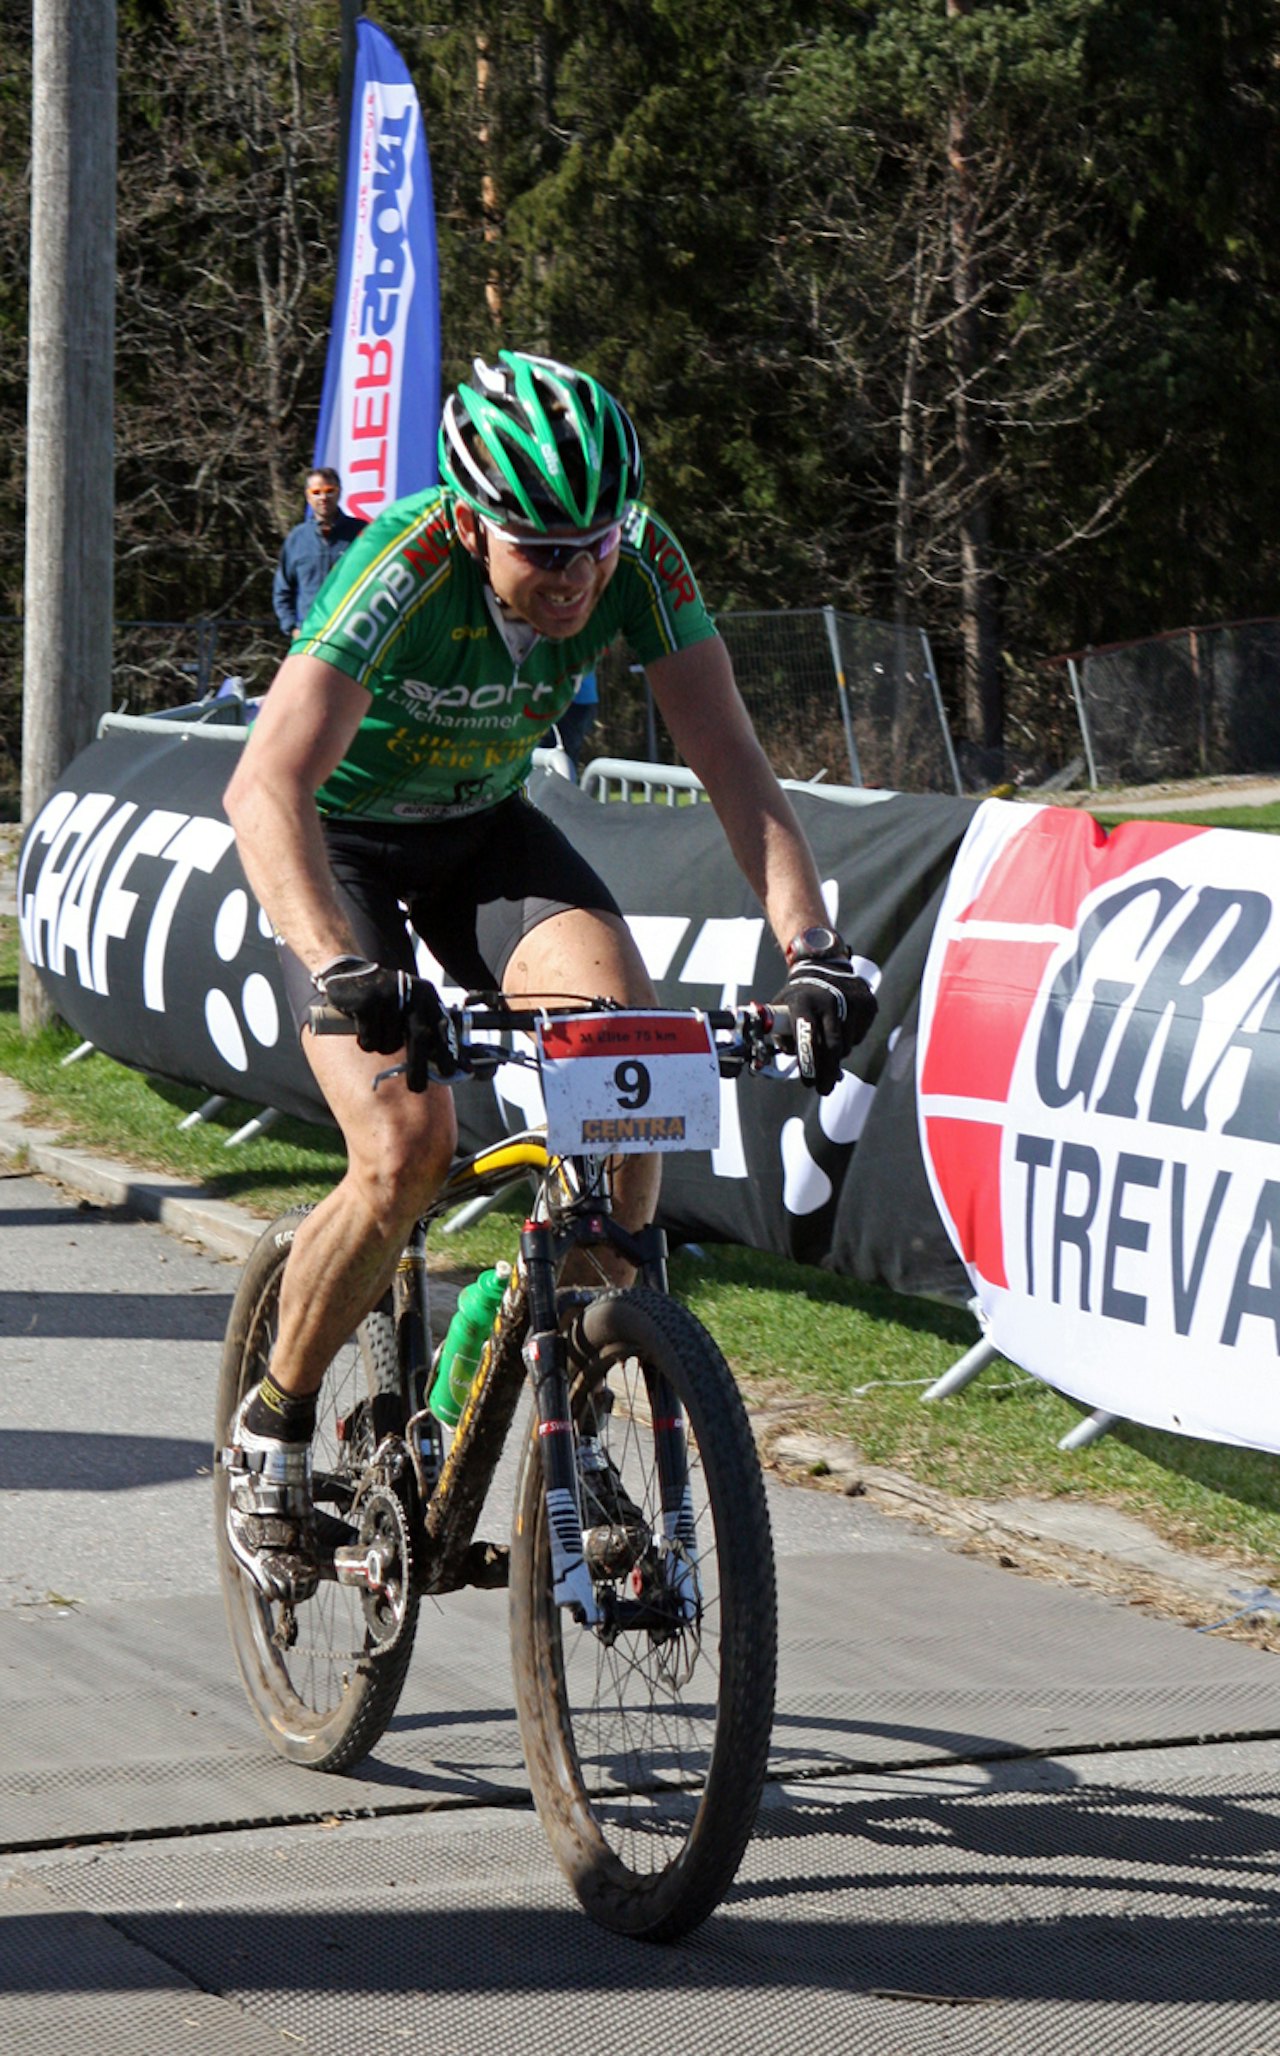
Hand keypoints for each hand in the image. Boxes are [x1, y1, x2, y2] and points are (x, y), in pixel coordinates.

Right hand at [312, 958, 459, 1087]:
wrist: (350, 974)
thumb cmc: (387, 1001)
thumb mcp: (410, 1008)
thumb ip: (427, 1032)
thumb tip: (446, 1068)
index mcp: (427, 995)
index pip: (443, 1026)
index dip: (448, 1051)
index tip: (450, 1073)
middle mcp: (411, 992)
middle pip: (420, 1037)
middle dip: (419, 1067)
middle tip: (416, 1087)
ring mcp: (389, 994)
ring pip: (390, 1043)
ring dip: (383, 1047)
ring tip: (377, 1030)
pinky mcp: (367, 1001)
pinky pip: (370, 1039)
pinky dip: (366, 1042)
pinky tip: (362, 1026)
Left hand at [775, 955, 876, 1094]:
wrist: (823, 967)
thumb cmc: (798, 998)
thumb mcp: (782, 1010)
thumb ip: (783, 1037)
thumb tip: (799, 1063)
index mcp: (803, 1000)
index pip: (807, 1034)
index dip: (809, 1060)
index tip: (808, 1082)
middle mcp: (829, 998)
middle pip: (832, 1045)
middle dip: (827, 1072)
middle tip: (823, 1089)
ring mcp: (852, 999)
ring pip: (847, 1045)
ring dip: (836, 1055)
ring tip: (827, 1046)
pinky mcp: (868, 1003)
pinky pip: (859, 1037)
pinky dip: (849, 1041)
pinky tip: (840, 1029)